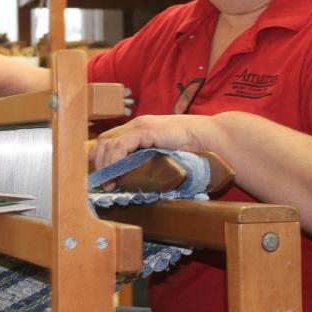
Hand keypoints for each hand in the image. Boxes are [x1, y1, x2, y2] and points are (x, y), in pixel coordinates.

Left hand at [89, 115, 208, 182]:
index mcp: (138, 130)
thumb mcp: (165, 157)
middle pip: (104, 141)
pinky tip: (116, 173)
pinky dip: (115, 159)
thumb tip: (137, 185)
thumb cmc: (194, 150)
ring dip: (105, 165)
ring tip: (109, 183)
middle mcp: (135, 126)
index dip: (100, 159)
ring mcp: (140, 126)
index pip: (108, 141)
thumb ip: (150, 164)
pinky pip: (121, 144)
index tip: (100, 178)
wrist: (213, 138)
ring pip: (108, 142)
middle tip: (101, 183)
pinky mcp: (147, 130)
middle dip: (98, 163)